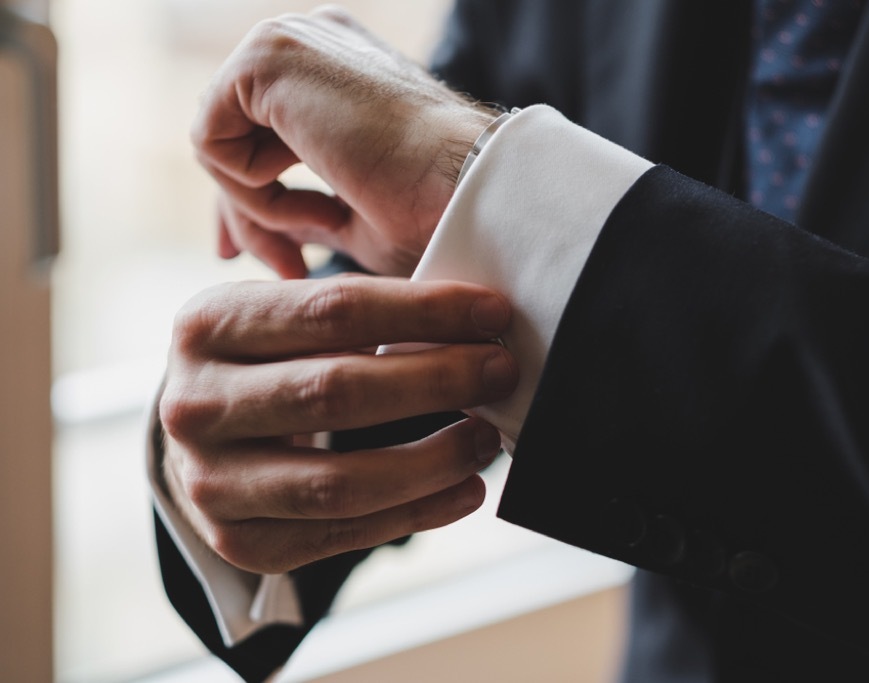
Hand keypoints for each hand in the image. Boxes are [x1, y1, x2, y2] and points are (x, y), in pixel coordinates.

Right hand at [158, 276, 517, 573]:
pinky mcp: (242, 542)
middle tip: (500, 372)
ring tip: (486, 439)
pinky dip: (419, 512)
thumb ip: (358, 312)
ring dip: (435, 460)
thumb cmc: (265, 361)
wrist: (199, 435)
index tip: (491, 313)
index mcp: (208, 326)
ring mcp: (211, 484)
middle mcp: (194, 407)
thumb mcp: (284, 316)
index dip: (424, 311)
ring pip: (342, 481)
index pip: (333, 311)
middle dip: (438, 380)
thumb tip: (473, 322)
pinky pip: (346, 534)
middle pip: (337, 393)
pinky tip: (465, 489)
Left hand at [192, 6, 492, 277]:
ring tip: (322, 228)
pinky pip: (211, 140)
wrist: (471, 191)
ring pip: (220, 141)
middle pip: (234, 134)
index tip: (255, 256)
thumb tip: (255, 227)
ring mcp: (287, 41)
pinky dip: (251, 191)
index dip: (251, 198)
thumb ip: (304, 208)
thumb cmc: (433, 213)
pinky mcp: (266, 57)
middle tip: (279, 268)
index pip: (263, 129)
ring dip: (262, 208)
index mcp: (339, 70)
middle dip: (246, 213)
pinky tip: (314, 203)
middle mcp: (311, 43)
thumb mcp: (355, 215)